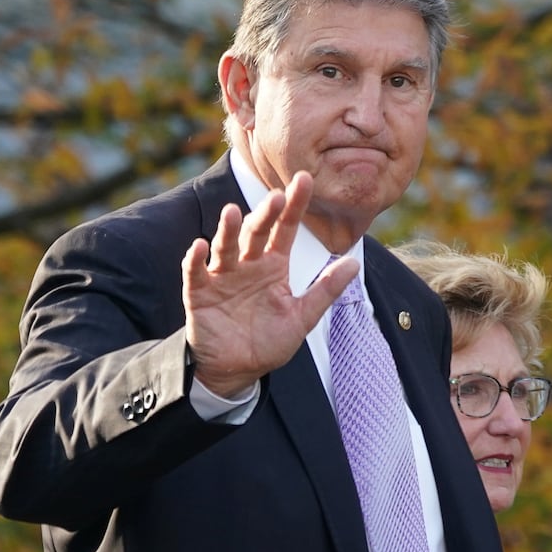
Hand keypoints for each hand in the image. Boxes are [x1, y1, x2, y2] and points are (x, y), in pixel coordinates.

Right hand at [181, 171, 357, 396]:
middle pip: (256, 233)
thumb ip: (325, 290)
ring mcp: (222, 277)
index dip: (294, 206)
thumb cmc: (268, 342)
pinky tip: (200, 247)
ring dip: (228, 230)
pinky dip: (195, 260)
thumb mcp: (302, 317)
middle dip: (265, 214)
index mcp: (273, 266)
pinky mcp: (199, 294)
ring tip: (233, 213)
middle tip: (276, 196)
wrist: (237, 371)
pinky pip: (195, 273)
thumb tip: (355, 263)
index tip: (305, 180)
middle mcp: (248, 265)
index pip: (285, 229)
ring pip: (225, 247)